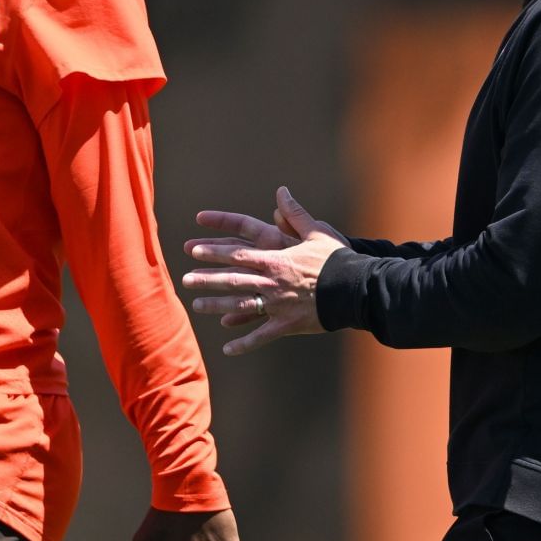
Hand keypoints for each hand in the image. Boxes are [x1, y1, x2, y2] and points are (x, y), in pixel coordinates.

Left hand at [184, 187, 344, 355]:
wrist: (355, 289)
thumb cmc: (336, 259)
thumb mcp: (316, 232)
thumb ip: (294, 213)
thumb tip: (281, 192)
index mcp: (276, 258)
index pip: (238, 253)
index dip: (214, 251)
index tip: (194, 249)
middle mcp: (272, 281)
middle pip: (233, 279)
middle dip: (207, 279)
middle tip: (185, 279)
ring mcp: (277, 304)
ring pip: (240, 306)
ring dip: (217, 306)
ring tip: (197, 305)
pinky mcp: (287, 325)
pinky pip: (261, 335)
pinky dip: (244, 342)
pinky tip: (227, 349)